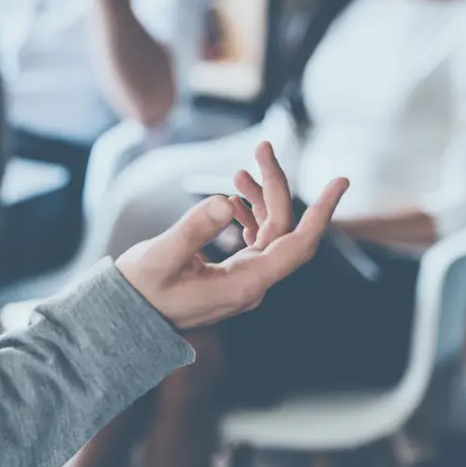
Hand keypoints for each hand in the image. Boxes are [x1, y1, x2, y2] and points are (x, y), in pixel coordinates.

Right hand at [116, 142, 348, 330]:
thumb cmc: (141, 291)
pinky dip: (250, 216)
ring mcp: (244, 282)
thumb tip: (225, 200)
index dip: (321, 212)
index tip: (339, 182)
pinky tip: (234, 199)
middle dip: (276, 186)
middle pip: (282, 230)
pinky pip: (255, 243)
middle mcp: (252, 285)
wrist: (126, 318)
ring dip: (261, 199)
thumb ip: (193, 229)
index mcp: (244, 284)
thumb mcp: (161, 256)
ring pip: (269, 234)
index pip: (297, 245)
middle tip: (262, 148)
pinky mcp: (232, 277)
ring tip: (242, 170)